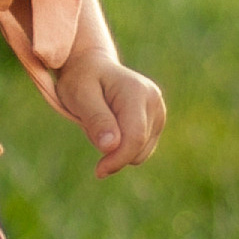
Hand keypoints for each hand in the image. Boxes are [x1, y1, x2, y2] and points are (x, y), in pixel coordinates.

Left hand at [55, 51, 165, 177]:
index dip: (117, 159)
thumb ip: (96, 119)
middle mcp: (154, 101)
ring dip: (117, 147)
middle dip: (113, 149)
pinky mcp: (156, 121)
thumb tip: (111, 146)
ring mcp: (158, 111)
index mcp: (137, 91)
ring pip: (140, 152)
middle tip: (89, 124)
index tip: (99, 171)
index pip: (134, 137)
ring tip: (100, 122)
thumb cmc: (81, 78)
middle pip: (138, 148)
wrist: (91, 66)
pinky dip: (123, 145)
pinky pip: (140, 150)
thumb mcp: (79, 94)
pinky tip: (111, 126)